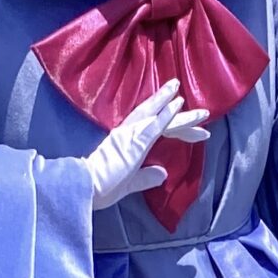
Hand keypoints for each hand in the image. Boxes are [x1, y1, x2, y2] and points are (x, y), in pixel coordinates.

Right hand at [85, 80, 211, 208]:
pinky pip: (153, 126)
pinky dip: (166, 114)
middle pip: (152, 116)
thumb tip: (163, 174)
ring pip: (155, 117)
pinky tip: (177, 104)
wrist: (84, 187)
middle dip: (172, 108)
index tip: (192, 127)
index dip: (169, 124)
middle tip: (187, 96)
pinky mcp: (133, 141)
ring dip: (170, 103)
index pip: (150, 129)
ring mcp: (130, 135)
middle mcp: (126, 133)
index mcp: (124, 142)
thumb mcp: (129, 183)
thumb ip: (146, 177)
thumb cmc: (100, 187)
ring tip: (182, 89)